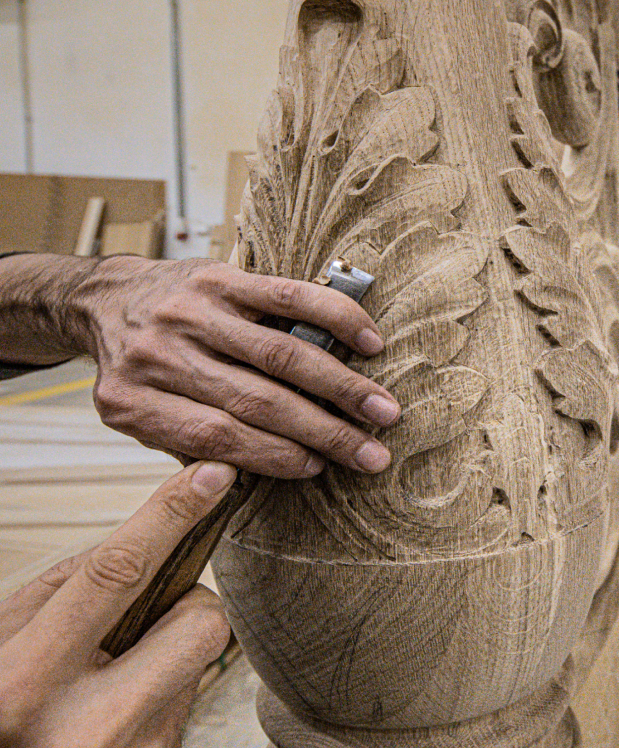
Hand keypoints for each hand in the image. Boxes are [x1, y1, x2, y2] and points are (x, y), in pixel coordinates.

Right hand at [0, 461, 235, 747]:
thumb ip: (66, 590)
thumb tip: (148, 539)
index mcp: (23, 686)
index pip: (114, 575)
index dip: (169, 516)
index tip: (212, 475)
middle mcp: (83, 733)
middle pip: (201, 620)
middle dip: (187, 604)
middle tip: (144, 618)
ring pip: (200, 660)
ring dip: (165, 655)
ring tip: (108, 682)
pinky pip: (187, 703)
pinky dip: (159, 697)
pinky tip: (113, 721)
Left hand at [80, 256, 399, 477]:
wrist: (108, 299)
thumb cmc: (139, 369)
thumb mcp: (143, 415)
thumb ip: (190, 444)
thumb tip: (263, 470)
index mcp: (133, 401)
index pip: (215, 437)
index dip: (274, 456)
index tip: (319, 469)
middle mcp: (159, 354)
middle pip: (256, 401)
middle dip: (324, 432)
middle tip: (372, 454)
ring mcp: (191, 311)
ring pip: (279, 355)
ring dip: (340, 386)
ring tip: (383, 410)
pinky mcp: (220, 277)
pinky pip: (286, 296)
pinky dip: (333, 319)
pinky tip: (368, 341)